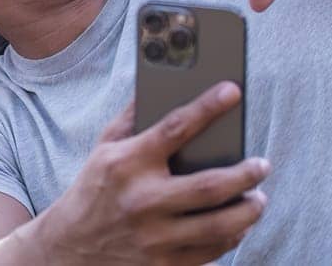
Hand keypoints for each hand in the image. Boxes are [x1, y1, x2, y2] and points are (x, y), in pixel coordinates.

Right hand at [33, 83, 268, 265]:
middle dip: (246, 173)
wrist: (69, 248)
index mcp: (129, 162)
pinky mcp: (163, 265)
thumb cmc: (93, 188)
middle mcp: (144, 199)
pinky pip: (210, 253)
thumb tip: (158, 85)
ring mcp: (155, 237)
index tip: (232, 91)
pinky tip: (240, 225)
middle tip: (262, 164)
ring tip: (259, 198)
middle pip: (210, 185)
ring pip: (218, 225)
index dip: (208, 106)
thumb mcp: (104, 146)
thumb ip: (131, 117)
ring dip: (248, 210)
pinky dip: (232, 238)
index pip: (176, 127)